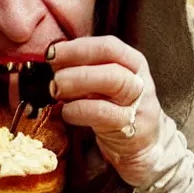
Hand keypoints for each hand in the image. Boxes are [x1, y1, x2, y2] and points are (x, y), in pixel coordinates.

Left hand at [48, 36, 162, 186]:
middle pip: (110, 61)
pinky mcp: (130, 128)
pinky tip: (66, 112)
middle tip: (53, 75)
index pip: (107, 46)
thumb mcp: (105, 86)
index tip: (52, 53)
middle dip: (76, 64)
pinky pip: (104, 114)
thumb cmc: (116, 110)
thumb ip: (84, 71)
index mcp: (132, 62)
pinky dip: (80, 110)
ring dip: (78, 83)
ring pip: (113, 82)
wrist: (143, 146)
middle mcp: (138, 79)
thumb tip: (50, 62)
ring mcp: (138, 103)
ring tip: (56, 90)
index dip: (78, 47)